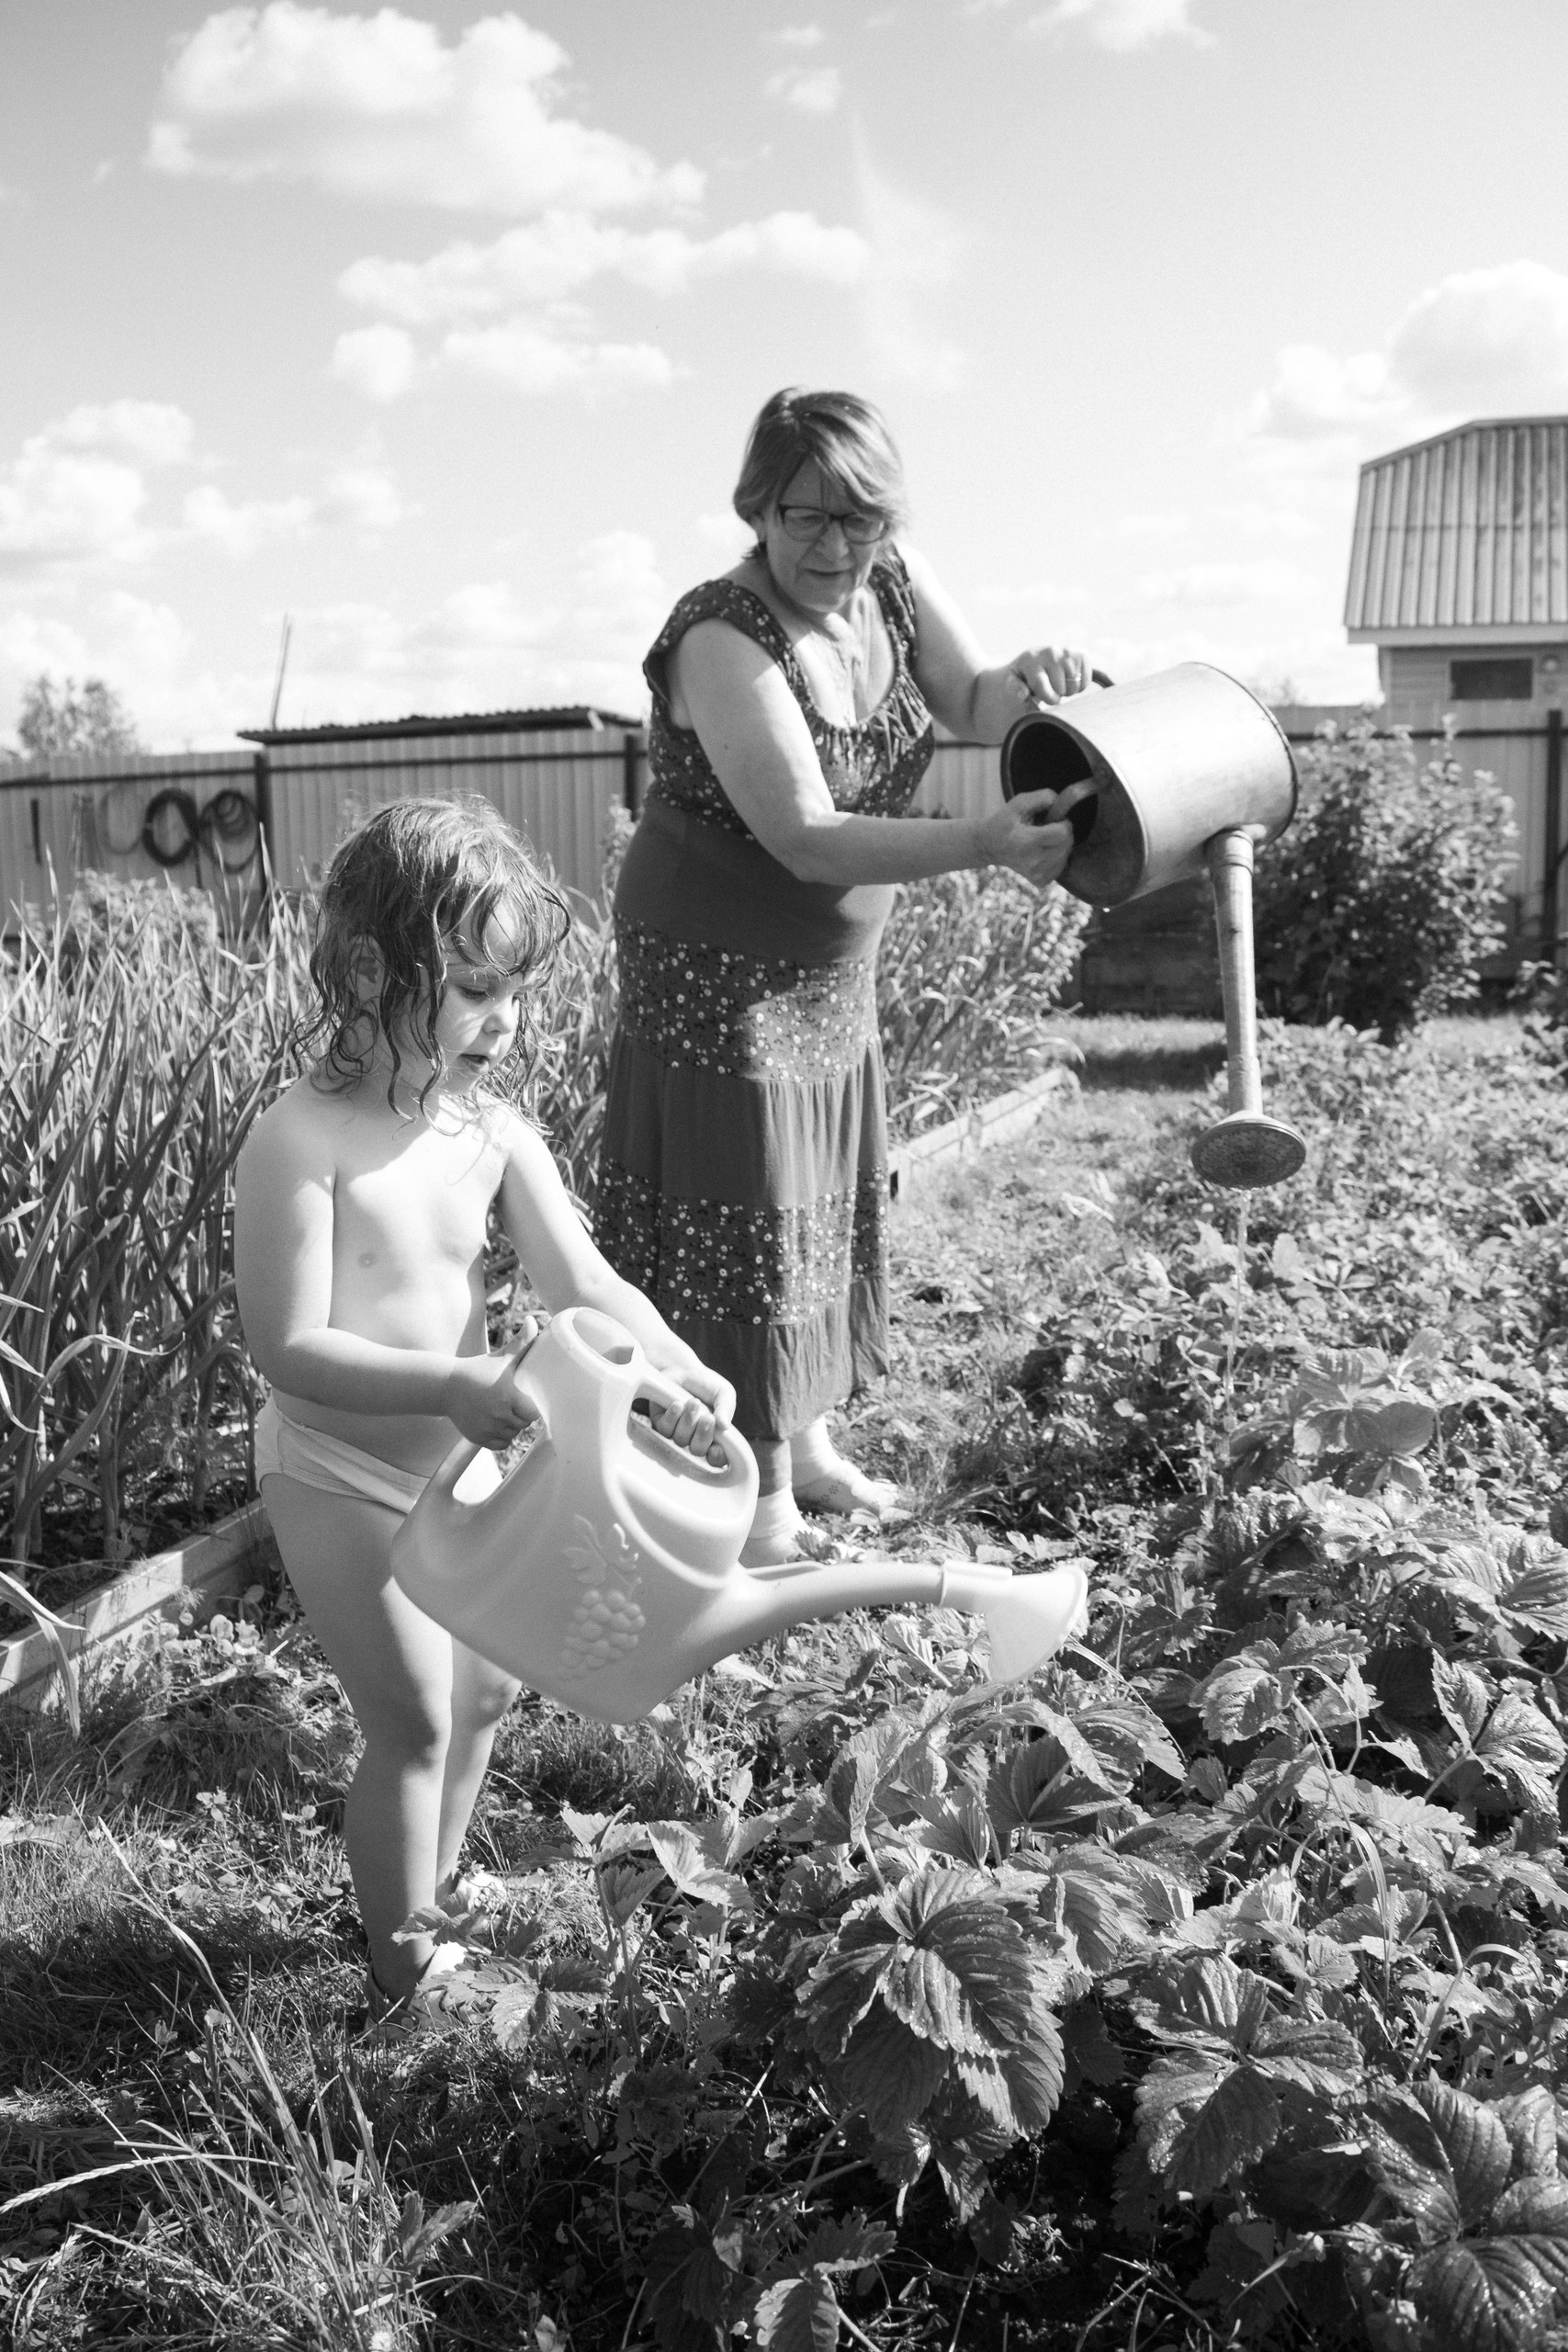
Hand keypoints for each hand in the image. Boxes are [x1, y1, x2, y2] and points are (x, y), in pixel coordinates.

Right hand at [443, 1319, 542, 1447]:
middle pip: (523, 1424)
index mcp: (507, 1395)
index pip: (533, 1413)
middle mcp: (497, 1415)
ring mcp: (487, 1428)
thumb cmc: (477, 1370)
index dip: (532, 1407)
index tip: (527, 1399)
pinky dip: (501, 1437)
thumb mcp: (501, 1356)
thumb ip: (521, 1341)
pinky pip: (500, 1444)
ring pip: (512, 1435)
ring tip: (504, 1412)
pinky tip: (496, 1423)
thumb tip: (534, 1321)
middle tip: (515, 1404)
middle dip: (521, 1416)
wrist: (446, 1386)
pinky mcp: (478, 1438)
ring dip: (511, 1426)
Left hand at [643, 1355, 736, 1467]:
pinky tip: (677, 1404)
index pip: (716, 1457)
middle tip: (707, 1417)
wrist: (683, 1368)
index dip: (717, 1458)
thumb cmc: (706, 1384)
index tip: (717, 1449)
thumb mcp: (723, 1392)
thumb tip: (725, 1426)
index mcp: (714, 1435)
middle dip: (703, 1435)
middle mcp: (695, 1437)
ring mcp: (677, 1432)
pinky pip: (665, 1429)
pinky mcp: (660, 1424)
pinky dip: (672, 1417)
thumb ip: (726, 1408)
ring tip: (693, 1401)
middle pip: (698, 1450)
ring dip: (688, 1421)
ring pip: (681, 1440)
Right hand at [976, 779, 1096, 889]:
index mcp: (1026, 842)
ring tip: (1043, 840)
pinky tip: (1044, 852)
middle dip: (1063, 833)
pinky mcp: (1040, 881)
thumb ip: (1041, 797)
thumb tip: (1061, 802)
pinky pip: (1062, 867)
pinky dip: (1057, 857)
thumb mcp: (1018, 803)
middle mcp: (1033, 862)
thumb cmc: (1005, 821)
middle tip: (1047, 829)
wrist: (989, 846)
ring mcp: (1037, 874)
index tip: (1054, 820)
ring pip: (1066, 856)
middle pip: (1067, 845)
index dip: (1063, 823)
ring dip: (1060, 845)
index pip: (1062, 834)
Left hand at [1006, 645, 1091, 707]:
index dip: (1046, 697)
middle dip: (1056, 694)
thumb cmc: (1023, 676)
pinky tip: (1070, 681)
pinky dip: (1081, 686)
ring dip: (1068, 691)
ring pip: (1074, 685)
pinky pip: (1086, 680)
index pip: (1042, 685)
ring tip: (1059, 684)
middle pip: (1061, 688)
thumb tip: (1023, 694)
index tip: (1044, 697)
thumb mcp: (1013, 682)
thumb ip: (1015, 689)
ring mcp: (1067, 651)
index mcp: (1031, 660)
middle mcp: (1050, 652)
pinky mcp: (1081, 653)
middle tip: (1050, 688)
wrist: (1035, 658)